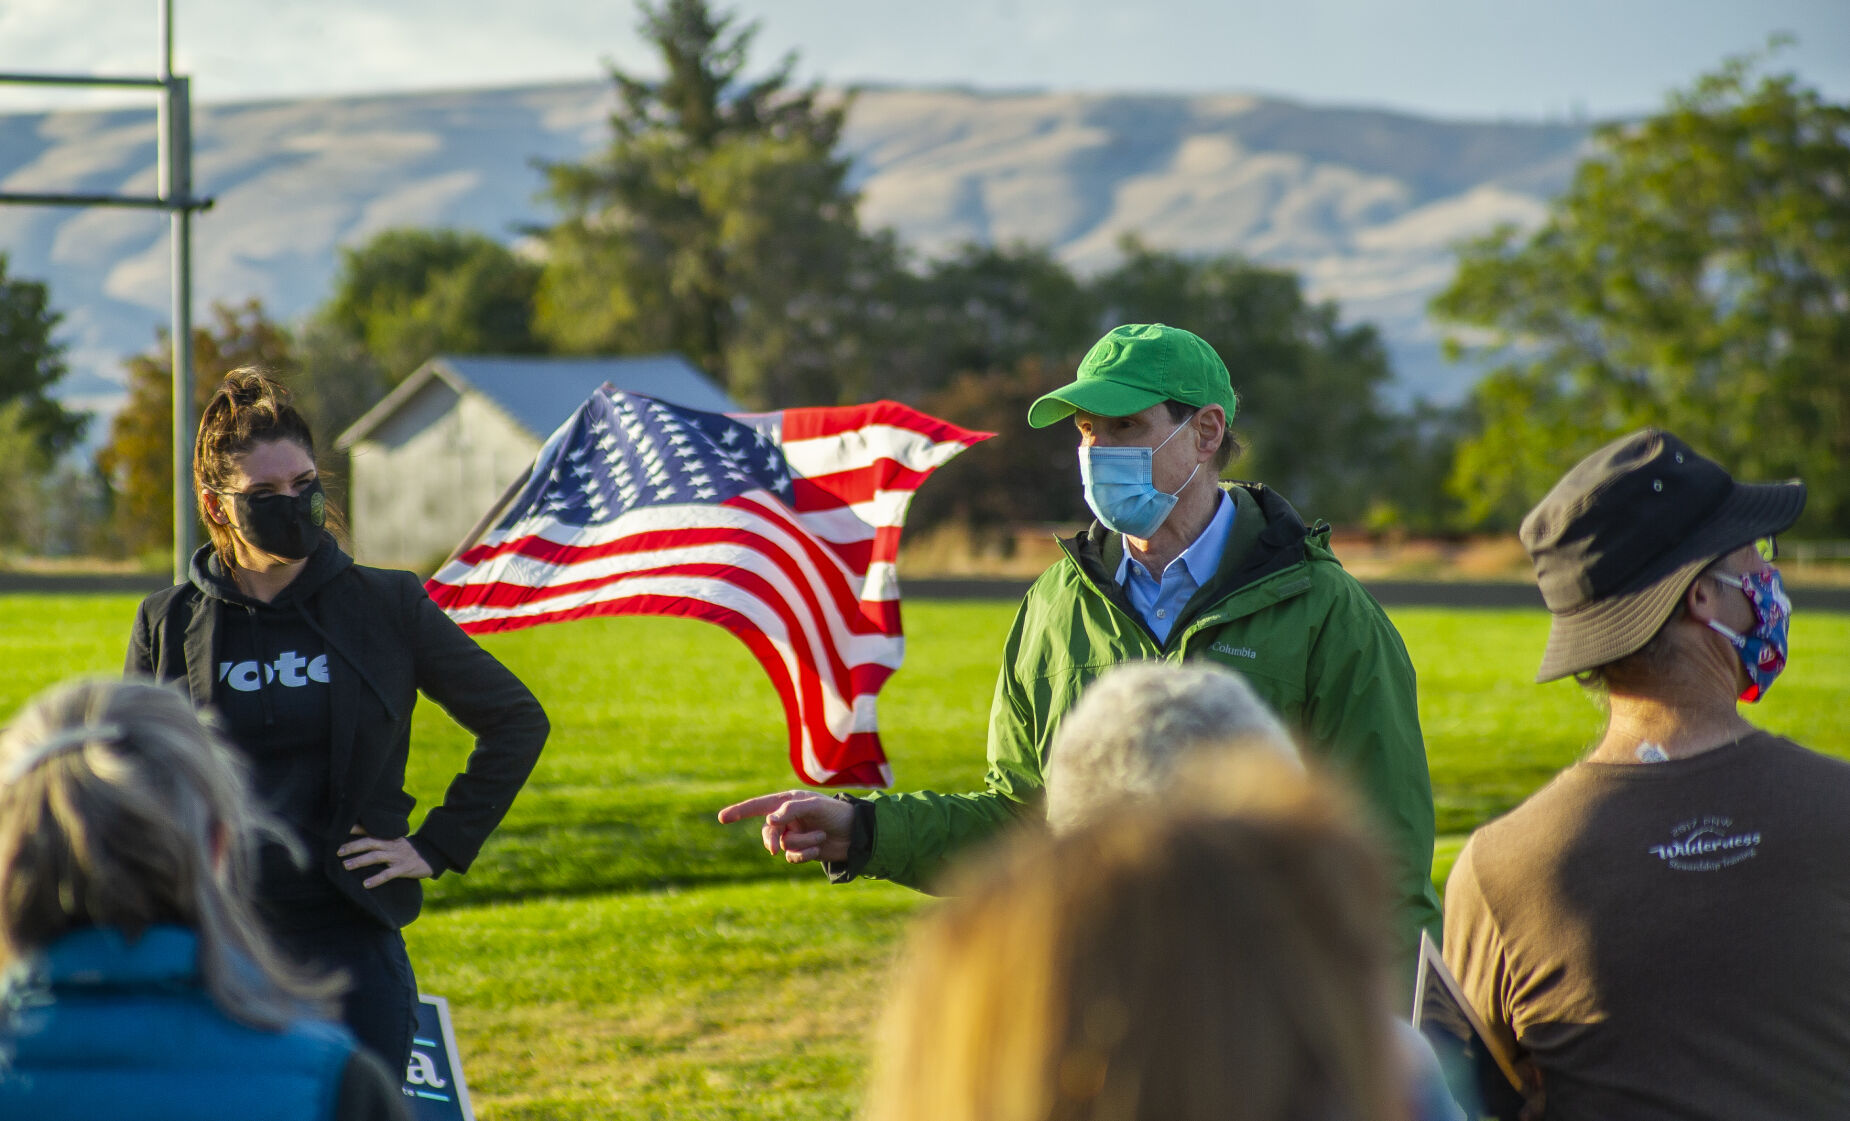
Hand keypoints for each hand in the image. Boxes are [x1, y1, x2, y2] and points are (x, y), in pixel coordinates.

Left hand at [338, 827, 433, 888]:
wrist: (432, 855)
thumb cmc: (409, 851)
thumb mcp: (396, 842)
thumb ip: (382, 842)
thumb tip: (360, 845)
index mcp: (389, 837)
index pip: (370, 830)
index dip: (356, 829)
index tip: (340, 829)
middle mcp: (392, 844)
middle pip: (370, 842)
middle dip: (353, 846)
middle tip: (338, 851)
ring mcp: (398, 856)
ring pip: (376, 856)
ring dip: (360, 861)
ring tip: (346, 865)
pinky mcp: (404, 868)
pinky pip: (388, 874)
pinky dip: (376, 879)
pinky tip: (366, 884)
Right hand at [717, 790, 853, 863]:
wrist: (857, 833)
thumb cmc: (836, 813)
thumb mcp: (815, 806)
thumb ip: (791, 810)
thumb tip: (769, 821)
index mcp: (787, 802)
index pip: (759, 806)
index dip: (739, 811)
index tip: (721, 818)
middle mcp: (787, 818)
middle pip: (767, 832)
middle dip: (771, 840)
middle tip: (773, 849)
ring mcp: (793, 835)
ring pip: (783, 845)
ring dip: (802, 843)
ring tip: (820, 836)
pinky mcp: (801, 850)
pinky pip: (792, 856)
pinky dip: (805, 854)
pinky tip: (818, 847)